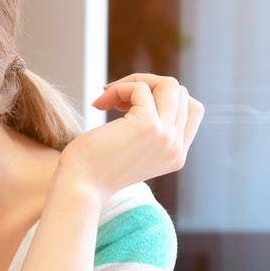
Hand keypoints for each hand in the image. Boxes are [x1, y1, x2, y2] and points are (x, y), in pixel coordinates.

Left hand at [59, 73, 204, 199]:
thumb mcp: (129, 148)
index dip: (162, 97)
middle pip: (180, 93)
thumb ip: (147, 128)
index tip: (129, 104)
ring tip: (107, 96)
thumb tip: (144, 90)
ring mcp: (166, 136)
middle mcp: (177, 147)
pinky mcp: (149, 126)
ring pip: (169, 85)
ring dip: (135, 82)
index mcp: (176, 154)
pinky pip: (140, 89)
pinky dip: (119, 88)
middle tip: (114, 99)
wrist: (78, 188)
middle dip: (146, 85)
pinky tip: (99, 105)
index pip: (191, 110)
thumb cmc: (91, 167)